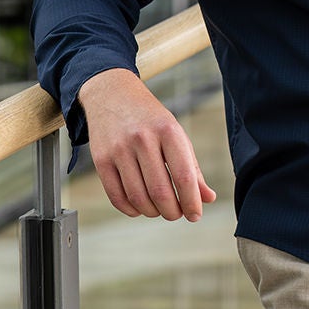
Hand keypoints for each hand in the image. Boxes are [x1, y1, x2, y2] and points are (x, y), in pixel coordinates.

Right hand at [79, 68, 216, 221]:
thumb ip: (192, 167)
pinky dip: (131, 209)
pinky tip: (139, 206)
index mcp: (167, 130)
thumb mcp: (175, 133)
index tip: (195, 214)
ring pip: (138, 198)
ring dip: (152, 212)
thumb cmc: (149, 117)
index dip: (192, 202)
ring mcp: (119, 149)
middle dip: (172, 212)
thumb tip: (207, 198)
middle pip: (160, 192)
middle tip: (176, 213)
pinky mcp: (101, 159)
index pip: (184, 176)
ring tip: (159, 208)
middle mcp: (143, 138)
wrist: (112, 93)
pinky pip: (117, 196)